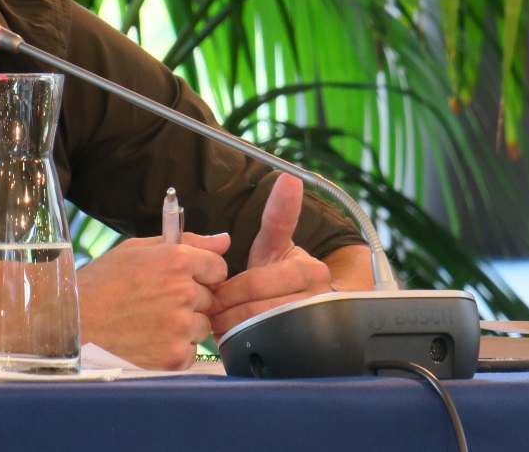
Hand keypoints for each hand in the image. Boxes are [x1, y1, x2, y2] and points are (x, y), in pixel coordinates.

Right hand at [77, 232, 229, 369]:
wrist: (74, 323)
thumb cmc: (103, 282)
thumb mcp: (139, 250)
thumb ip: (188, 242)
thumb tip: (224, 241)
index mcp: (176, 260)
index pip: (218, 267)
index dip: (201, 273)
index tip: (183, 279)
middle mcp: (183, 292)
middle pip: (210, 297)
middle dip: (191, 299)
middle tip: (158, 302)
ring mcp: (179, 326)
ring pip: (203, 325)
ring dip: (185, 325)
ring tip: (152, 321)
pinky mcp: (173, 356)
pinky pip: (191, 351)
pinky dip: (176, 348)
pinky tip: (151, 339)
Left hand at [208, 175, 333, 338]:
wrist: (309, 304)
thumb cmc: (283, 272)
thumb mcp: (277, 243)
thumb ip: (279, 213)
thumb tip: (289, 178)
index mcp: (309, 270)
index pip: (255, 281)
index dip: (231, 289)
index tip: (219, 291)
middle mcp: (315, 299)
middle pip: (253, 307)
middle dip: (227, 307)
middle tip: (212, 305)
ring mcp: (309, 327)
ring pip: (256, 329)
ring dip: (232, 325)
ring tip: (221, 318)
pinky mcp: (301, 350)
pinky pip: (261, 348)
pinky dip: (242, 342)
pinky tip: (236, 334)